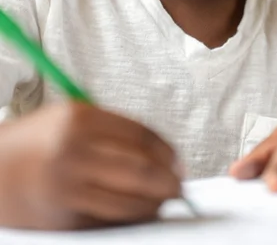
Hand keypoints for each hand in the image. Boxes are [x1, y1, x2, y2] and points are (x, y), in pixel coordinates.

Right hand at [0, 103, 181, 229]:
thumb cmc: (36, 141)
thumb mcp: (69, 117)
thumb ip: (111, 128)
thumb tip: (159, 151)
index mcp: (80, 119)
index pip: (141, 135)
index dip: (167, 150)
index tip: (176, 159)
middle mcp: (75, 152)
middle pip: (141, 170)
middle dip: (169, 181)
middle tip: (179, 185)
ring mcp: (67, 188)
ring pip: (129, 202)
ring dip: (154, 204)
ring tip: (163, 200)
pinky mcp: (62, 219)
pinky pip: (108, 220)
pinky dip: (129, 218)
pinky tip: (137, 211)